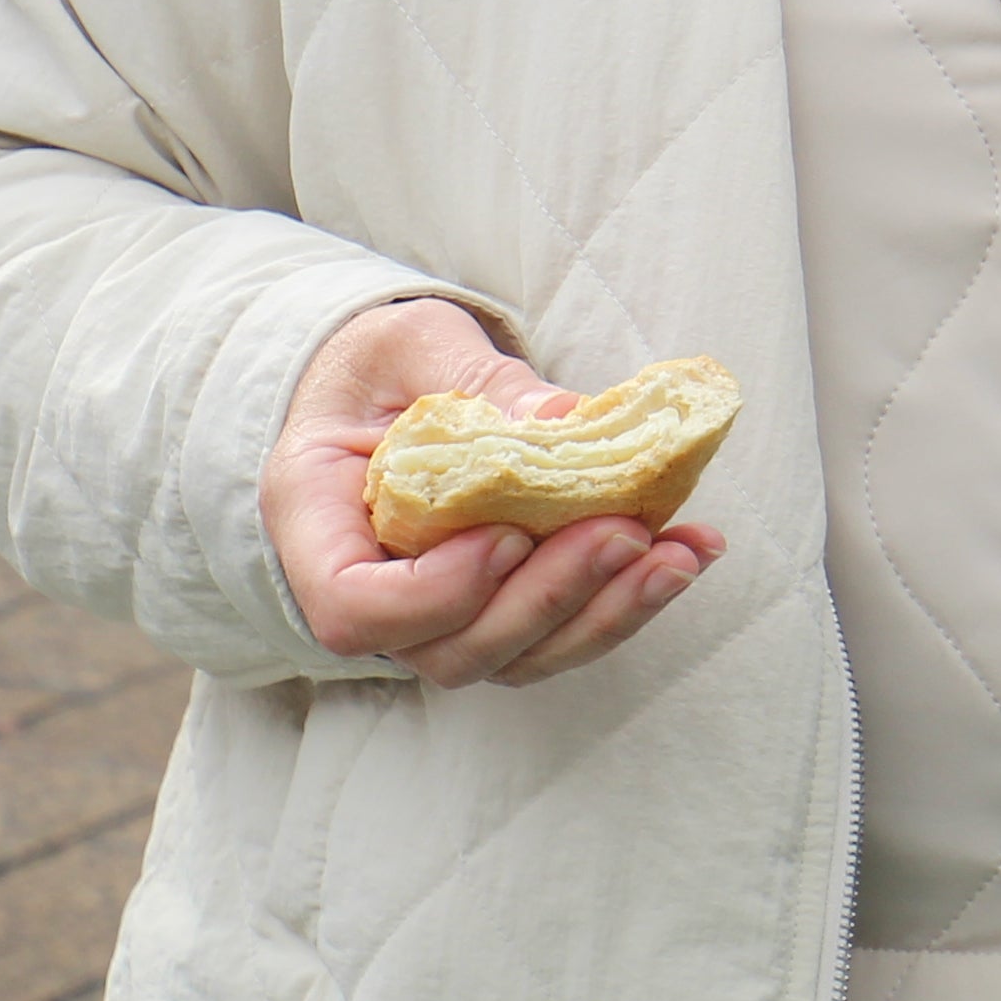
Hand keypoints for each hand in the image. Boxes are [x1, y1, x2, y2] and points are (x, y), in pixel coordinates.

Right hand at [265, 301, 723, 687]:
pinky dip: (624, 601)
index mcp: (312, 521)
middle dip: (548, 600)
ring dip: (604, 614)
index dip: (436, 592)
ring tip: (681, 555)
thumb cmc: (381, 360)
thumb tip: (562, 417)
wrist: (381, 386)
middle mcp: (367, 589)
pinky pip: (554, 632)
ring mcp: (433, 612)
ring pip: (512, 657)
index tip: (508, 536)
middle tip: (627, 533)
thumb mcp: (413, 343)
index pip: (352, 606)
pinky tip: (687, 549)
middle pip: (448, 648)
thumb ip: (476, 381)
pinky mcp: (495, 606)